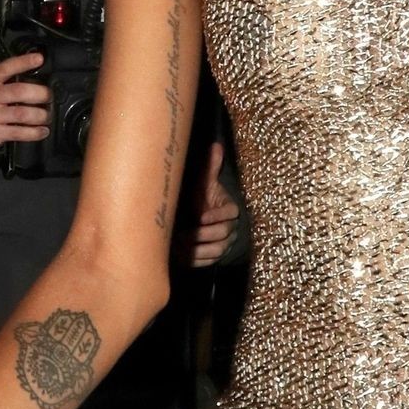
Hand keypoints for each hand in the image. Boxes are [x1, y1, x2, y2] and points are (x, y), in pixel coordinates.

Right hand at [0, 51, 50, 148]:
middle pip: (18, 91)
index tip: (39, 59)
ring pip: (21, 114)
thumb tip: (37, 73)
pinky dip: (34, 132)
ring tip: (47, 116)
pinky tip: (42, 131)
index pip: (5, 68)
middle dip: (40, 93)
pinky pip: (18, 132)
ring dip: (40, 115)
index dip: (23, 62)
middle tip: (49, 96)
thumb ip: (8, 78)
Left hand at [172, 141, 238, 268]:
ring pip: (216, 251)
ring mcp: (224, 244)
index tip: (200, 216)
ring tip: (178, 245)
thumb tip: (215, 146)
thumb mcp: (207, 183)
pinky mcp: (214, 257)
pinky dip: (194, 260)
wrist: (206, 219)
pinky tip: (179, 255)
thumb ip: (211, 168)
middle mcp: (230, 228)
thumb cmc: (205, 198)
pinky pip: (208, 262)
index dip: (217, 215)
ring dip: (197, 250)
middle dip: (202, 235)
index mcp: (229, 209)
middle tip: (183, 234)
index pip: (230, 213)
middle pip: (222, 235)